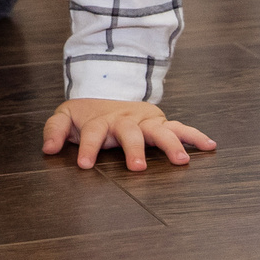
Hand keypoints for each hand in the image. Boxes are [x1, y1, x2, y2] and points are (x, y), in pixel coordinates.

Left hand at [42, 99, 216, 171]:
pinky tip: (211, 146)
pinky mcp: (160, 122)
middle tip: (137, 167)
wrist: (106, 91)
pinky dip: (195, 136)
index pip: (92, 133)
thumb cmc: (86, 114)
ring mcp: (145, 120)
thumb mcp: (65, 116)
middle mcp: (125, 119)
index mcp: (100, 120)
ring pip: (159, 130)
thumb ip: (55, 130)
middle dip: (133, 149)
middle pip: (130, 132)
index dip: (88, 147)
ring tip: (182, 161)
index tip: (85, 164)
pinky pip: (180, 128)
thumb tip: (48, 149)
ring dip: (171, 145)